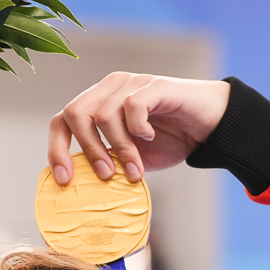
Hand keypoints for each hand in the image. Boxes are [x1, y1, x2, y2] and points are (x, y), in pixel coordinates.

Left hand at [48, 73, 229, 184]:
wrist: (211, 125)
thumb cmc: (171, 139)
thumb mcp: (133, 158)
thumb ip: (109, 163)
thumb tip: (84, 186)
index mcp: (98, 104)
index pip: (62, 120)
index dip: (57, 149)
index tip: (65, 179)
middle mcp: (110, 89)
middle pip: (74, 113)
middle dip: (87, 149)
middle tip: (105, 175)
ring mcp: (131, 83)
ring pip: (104, 115)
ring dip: (119, 149)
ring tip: (134, 169)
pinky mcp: (154, 85)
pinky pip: (132, 106)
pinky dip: (137, 129)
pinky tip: (150, 138)